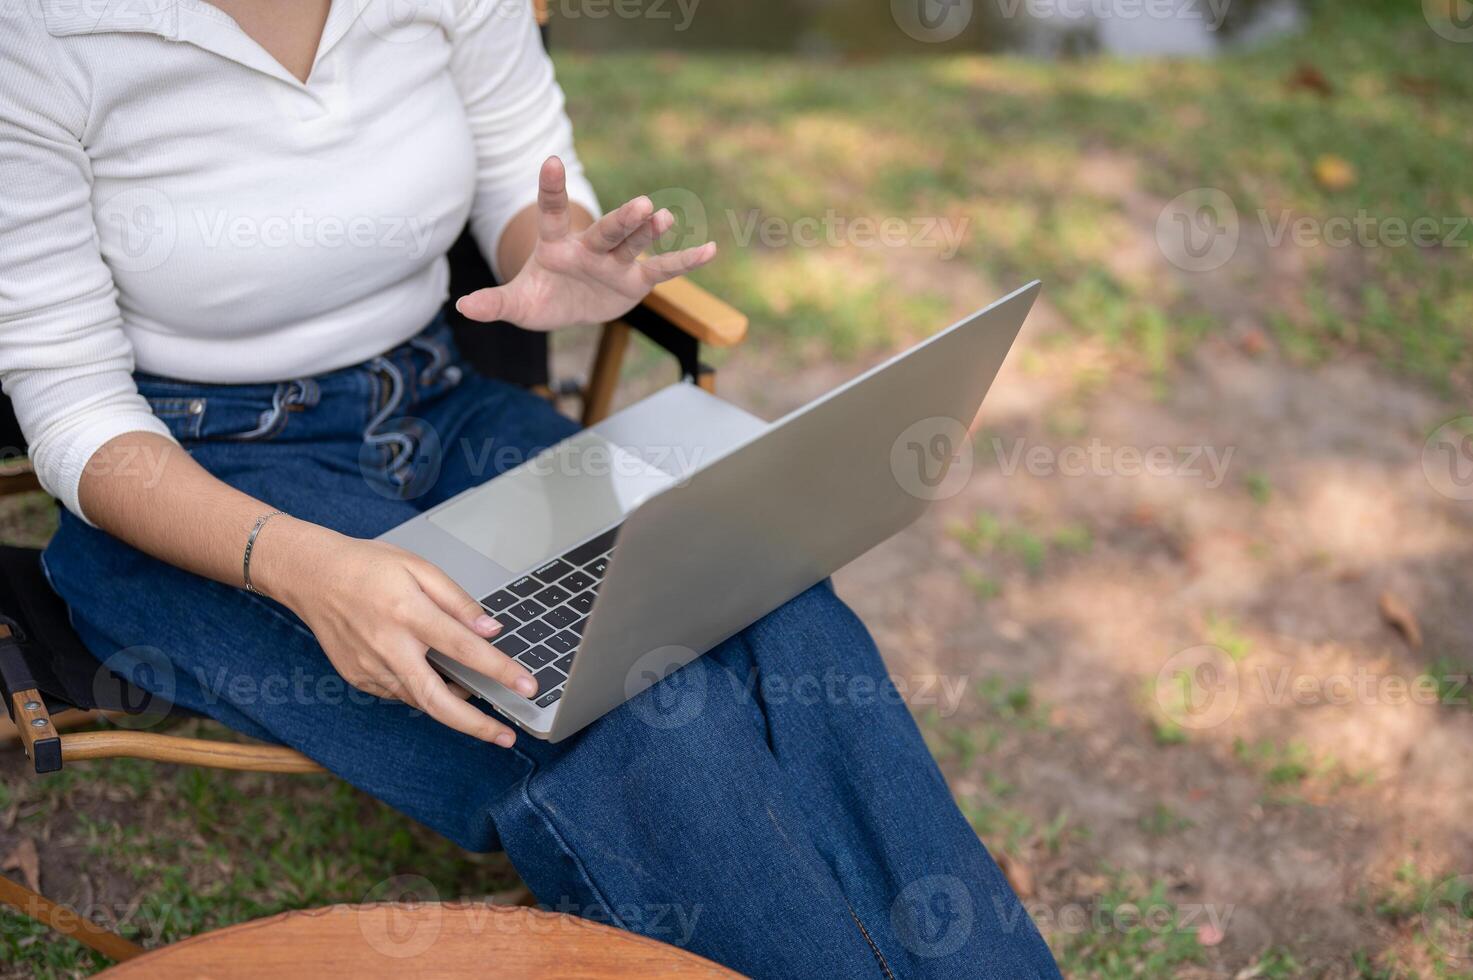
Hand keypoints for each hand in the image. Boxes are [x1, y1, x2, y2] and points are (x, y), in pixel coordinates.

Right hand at [254, 520, 535, 745]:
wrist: (311, 576)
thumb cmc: (368, 567)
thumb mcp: (419, 568)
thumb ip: (458, 601)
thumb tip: (491, 629)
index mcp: (406, 613)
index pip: (463, 648)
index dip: (498, 669)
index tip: (527, 685)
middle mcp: (387, 647)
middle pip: (437, 699)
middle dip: (476, 725)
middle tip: (507, 737)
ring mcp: (370, 668)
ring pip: (421, 701)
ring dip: (453, 707)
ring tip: (478, 698)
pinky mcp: (359, 679)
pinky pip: (402, 693)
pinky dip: (425, 691)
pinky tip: (435, 676)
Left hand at [455, 156, 716, 330]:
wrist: (567, 305)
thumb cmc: (541, 298)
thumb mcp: (517, 304)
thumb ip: (494, 302)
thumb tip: (463, 308)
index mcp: (556, 245)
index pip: (551, 213)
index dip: (550, 189)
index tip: (551, 161)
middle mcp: (589, 247)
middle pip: (606, 230)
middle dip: (623, 219)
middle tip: (643, 204)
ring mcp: (615, 261)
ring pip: (634, 243)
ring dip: (649, 231)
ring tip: (665, 217)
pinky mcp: (635, 279)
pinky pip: (663, 270)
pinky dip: (685, 261)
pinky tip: (711, 249)